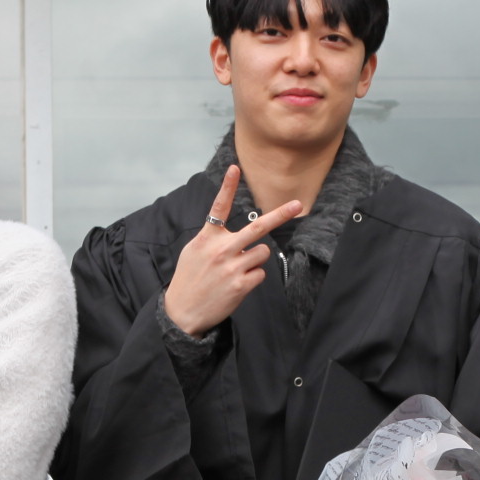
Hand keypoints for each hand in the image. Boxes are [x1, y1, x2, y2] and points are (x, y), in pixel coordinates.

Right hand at [163, 166, 303, 336]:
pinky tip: (236, 284)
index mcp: (208, 238)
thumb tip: (235, 235)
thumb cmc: (189, 278)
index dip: (228, 186)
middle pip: (258, 227)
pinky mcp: (242, 284)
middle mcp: (222, 249)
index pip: (219, 207)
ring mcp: (233, 267)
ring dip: (255, 259)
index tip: (235, 168)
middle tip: (297, 205)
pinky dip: (252, 278)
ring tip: (236, 270)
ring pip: (262, 252)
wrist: (182, 311)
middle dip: (281, 215)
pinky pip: (261, 273)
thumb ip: (213, 238)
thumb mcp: (193, 251)